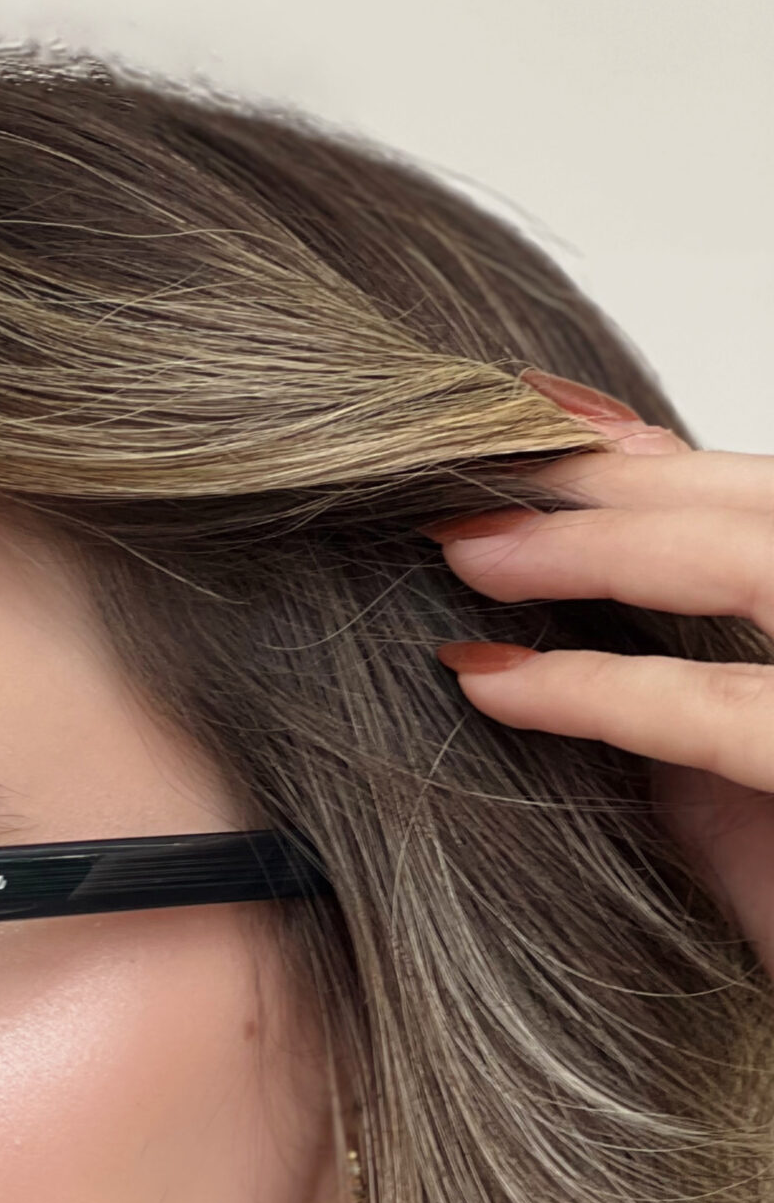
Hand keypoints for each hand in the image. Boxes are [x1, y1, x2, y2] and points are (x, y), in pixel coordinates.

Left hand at [431, 378, 773, 974]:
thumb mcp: (730, 783)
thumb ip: (669, 689)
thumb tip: (542, 625)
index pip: (758, 498)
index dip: (642, 456)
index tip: (523, 419)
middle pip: (758, 508)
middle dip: (606, 483)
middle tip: (459, 480)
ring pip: (755, 569)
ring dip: (601, 552)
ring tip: (466, 552)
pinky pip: (729, 715)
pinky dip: (606, 690)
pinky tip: (494, 682)